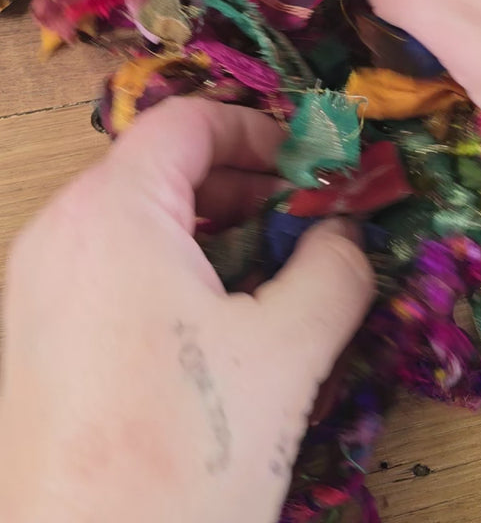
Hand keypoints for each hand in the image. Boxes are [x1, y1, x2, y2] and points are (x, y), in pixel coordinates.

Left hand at [0, 98, 373, 522]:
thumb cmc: (177, 458)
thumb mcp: (284, 354)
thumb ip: (333, 270)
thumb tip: (346, 234)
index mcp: (111, 212)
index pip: (185, 121)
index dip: (257, 129)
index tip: (308, 164)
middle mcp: (60, 233)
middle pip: (159, 166)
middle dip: (242, 184)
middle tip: (305, 219)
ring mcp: (37, 285)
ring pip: (136, 218)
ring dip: (210, 228)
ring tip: (272, 271)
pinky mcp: (35, 334)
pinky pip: (110, 266)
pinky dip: (169, 267)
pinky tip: (218, 319)